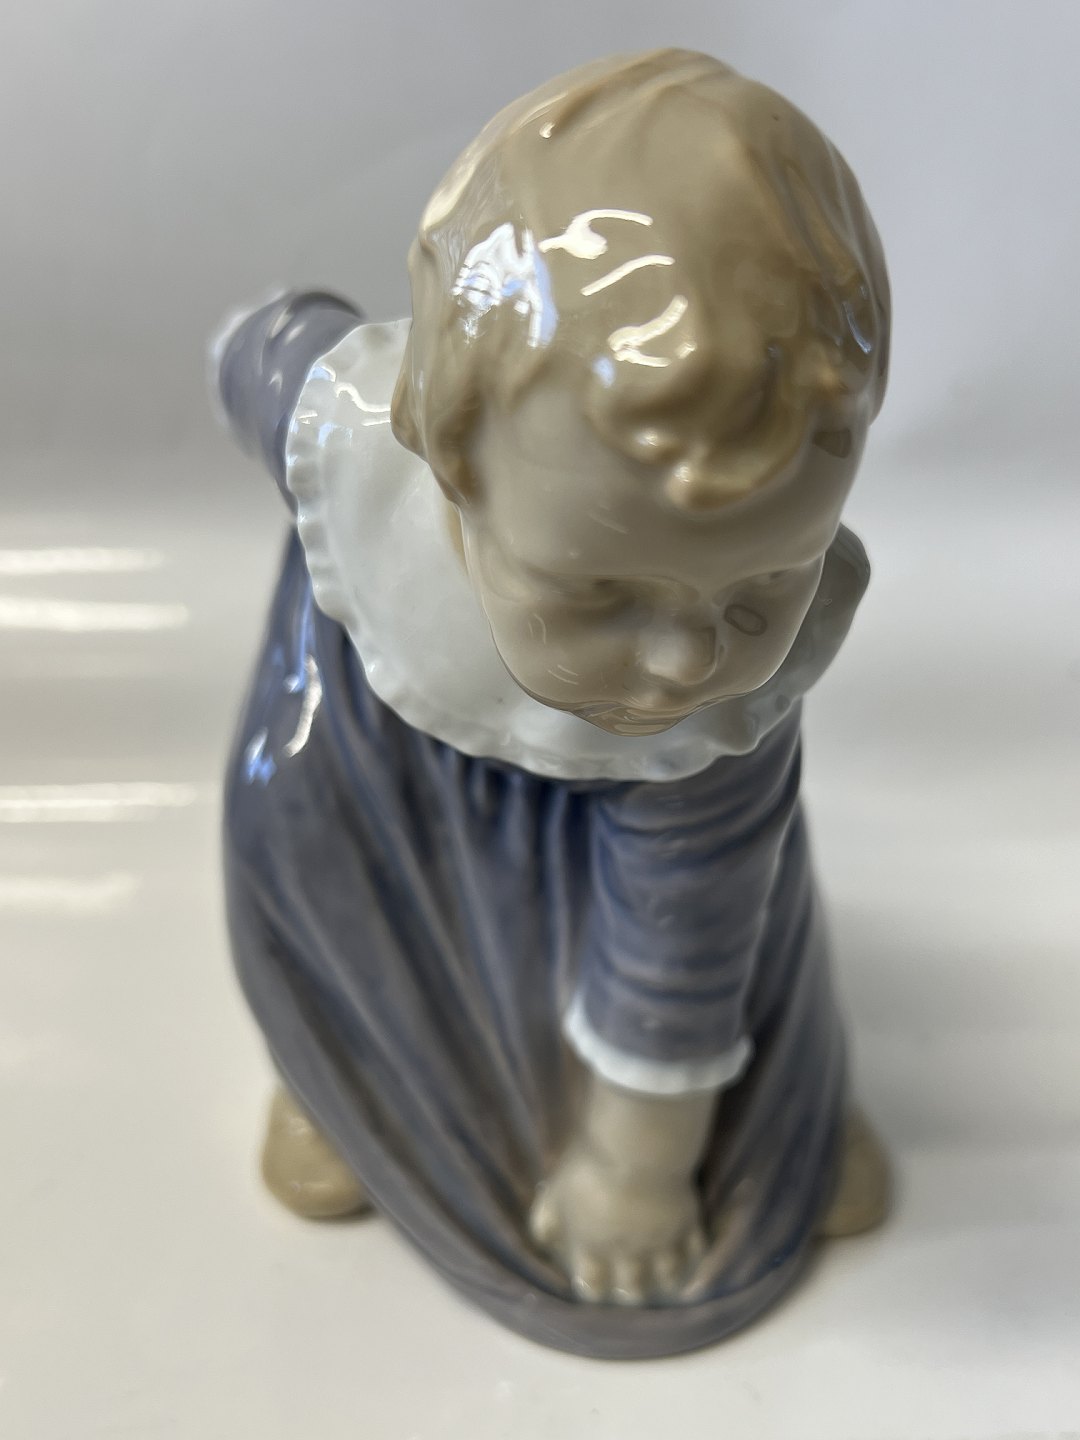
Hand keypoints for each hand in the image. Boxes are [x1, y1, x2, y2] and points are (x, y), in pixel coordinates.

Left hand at [529, 1137, 706, 1304]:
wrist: (638, 1151)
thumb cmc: (590, 1168)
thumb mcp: (556, 1191)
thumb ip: (547, 1220)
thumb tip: (544, 1242)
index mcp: (594, 1246)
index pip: (592, 1284)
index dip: (593, 1288)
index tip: (595, 1286)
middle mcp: (629, 1252)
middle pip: (633, 1287)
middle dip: (632, 1290)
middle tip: (633, 1288)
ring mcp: (661, 1240)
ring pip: (667, 1275)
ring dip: (665, 1279)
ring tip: (666, 1281)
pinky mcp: (687, 1222)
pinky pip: (695, 1250)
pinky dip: (694, 1257)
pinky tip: (693, 1258)